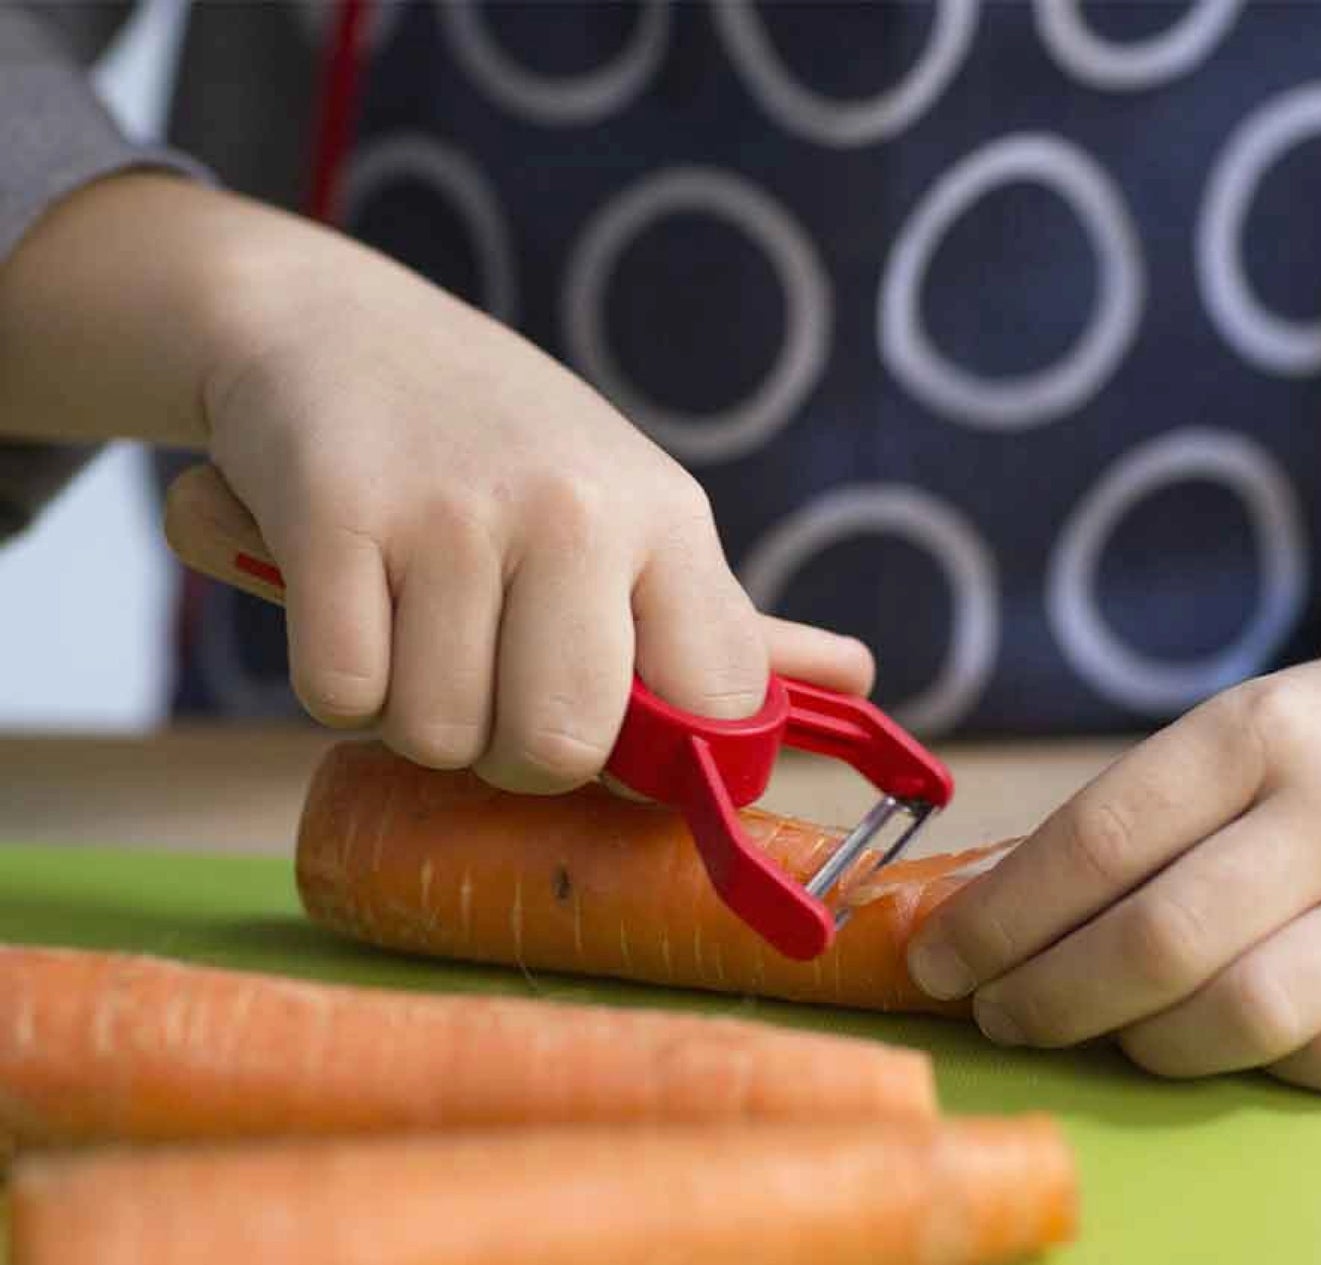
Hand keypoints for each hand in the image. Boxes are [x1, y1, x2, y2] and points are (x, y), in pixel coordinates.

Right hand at [198, 207, 868, 788]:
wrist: (338, 323)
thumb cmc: (506, 449)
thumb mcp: (631, 509)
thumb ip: (724, 619)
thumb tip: (859, 682)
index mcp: (668, 520)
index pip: (714, 710)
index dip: (656, 759)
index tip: (605, 728)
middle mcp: (577, 511)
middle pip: (561, 749)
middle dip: (516, 756)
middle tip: (490, 688)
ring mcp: (454, 510)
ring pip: (439, 735)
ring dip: (417, 715)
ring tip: (415, 626)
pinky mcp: (335, 513)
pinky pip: (343, 696)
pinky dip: (340, 685)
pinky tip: (353, 608)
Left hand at [907, 640, 1320, 1094]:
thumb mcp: (1246, 730)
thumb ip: (1140, 816)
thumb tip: (995, 909)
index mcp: (1259, 734)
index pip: (1096, 843)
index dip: (1000, 918)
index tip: (939, 961)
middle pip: (1156, 942)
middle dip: (1047, 998)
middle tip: (998, 1015)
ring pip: (1245, 1014)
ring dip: (1144, 1043)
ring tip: (1100, 1034)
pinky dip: (1264, 1065)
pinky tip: (1224, 1041)